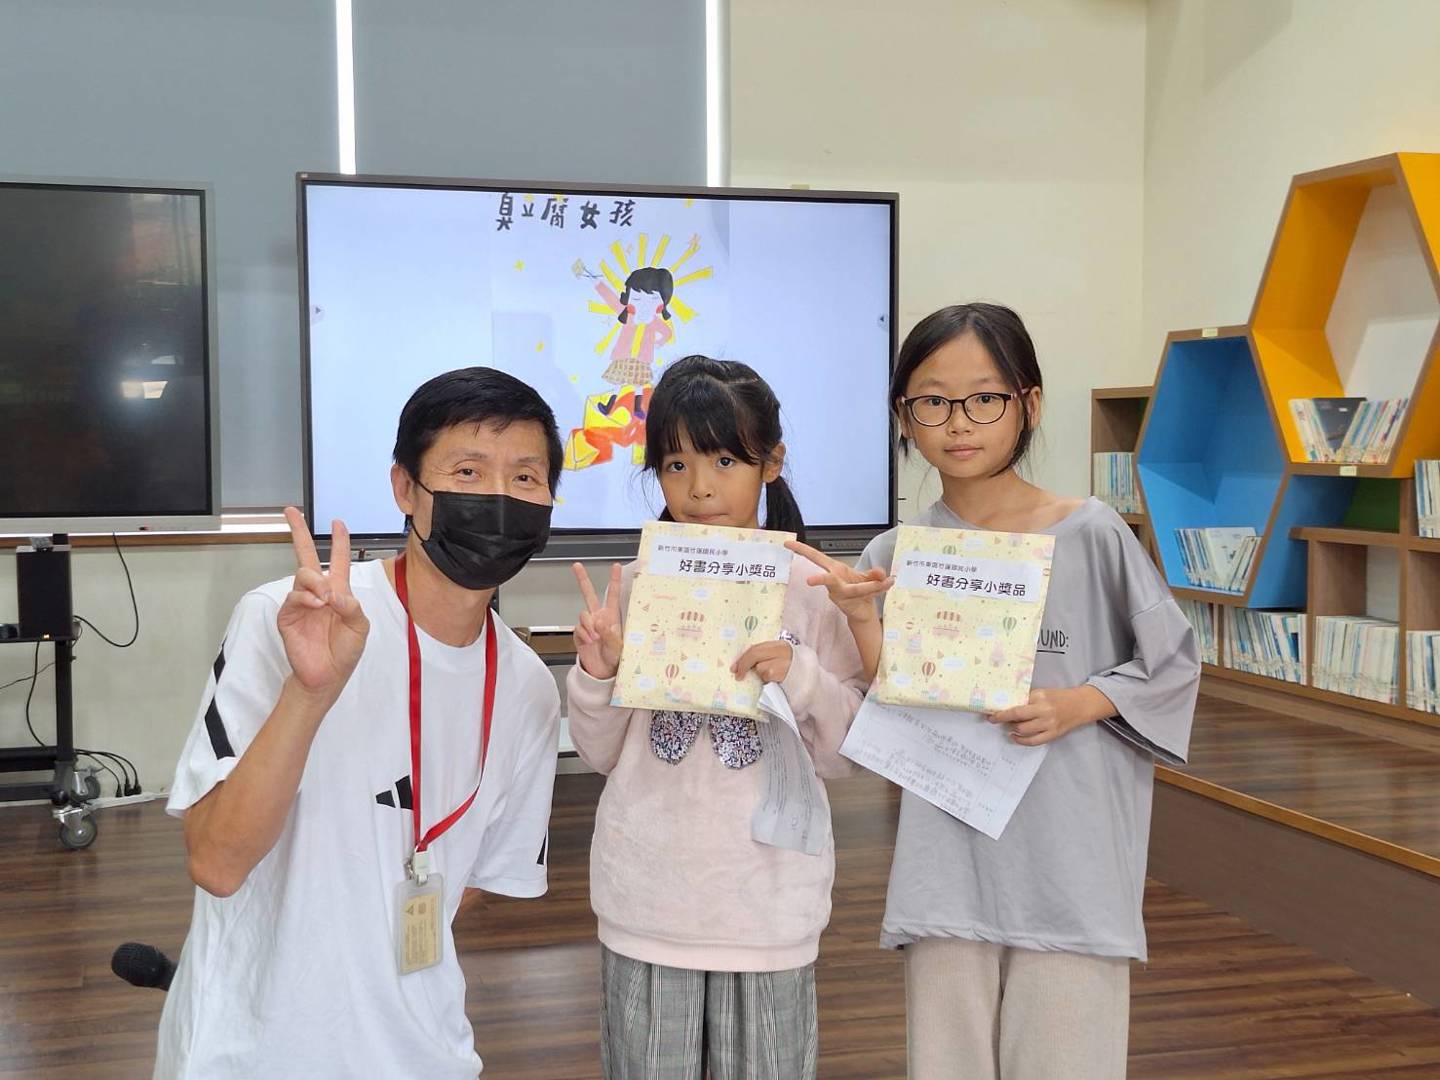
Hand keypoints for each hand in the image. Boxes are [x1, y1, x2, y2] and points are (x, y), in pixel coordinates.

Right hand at [276, 507, 369, 701]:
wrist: (327, 676)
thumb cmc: (345, 651)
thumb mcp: (360, 627)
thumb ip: (352, 607)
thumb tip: (334, 592)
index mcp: (339, 592)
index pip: (339, 560)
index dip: (340, 541)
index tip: (338, 522)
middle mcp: (318, 592)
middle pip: (307, 556)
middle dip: (298, 532)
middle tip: (291, 511)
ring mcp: (301, 602)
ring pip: (303, 574)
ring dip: (315, 582)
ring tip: (325, 599)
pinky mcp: (288, 616)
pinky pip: (293, 597)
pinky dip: (305, 598)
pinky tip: (315, 605)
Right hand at [573, 562, 623, 680]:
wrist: (602, 671)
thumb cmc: (615, 657)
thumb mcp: (618, 646)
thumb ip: (609, 634)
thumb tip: (599, 621)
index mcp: (612, 616)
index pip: (613, 595)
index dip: (614, 580)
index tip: (616, 566)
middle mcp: (599, 617)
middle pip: (588, 594)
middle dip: (582, 579)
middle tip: (576, 566)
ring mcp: (588, 624)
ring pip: (583, 615)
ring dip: (589, 627)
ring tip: (595, 639)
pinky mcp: (579, 632)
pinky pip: (578, 628)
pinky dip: (584, 635)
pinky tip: (589, 642)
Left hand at [732, 641, 792, 684]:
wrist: (807, 679)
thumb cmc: (789, 669)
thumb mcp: (777, 659)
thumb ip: (763, 657)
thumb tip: (740, 665)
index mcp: (779, 645)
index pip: (756, 647)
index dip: (742, 657)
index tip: (734, 667)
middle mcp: (782, 651)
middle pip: (755, 654)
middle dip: (743, 665)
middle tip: (738, 676)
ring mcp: (784, 661)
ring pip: (760, 668)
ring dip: (760, 674)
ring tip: (768, 676)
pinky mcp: (783, 674)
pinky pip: (767, 677)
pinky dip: (766, 680)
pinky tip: (773, 680)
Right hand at [785, 540, 893, 621]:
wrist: (862, 610)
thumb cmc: (859, 589)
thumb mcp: (867, 576)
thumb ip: (874, 573)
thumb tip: (881, 572)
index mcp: (835, 569)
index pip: (815, 557)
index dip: (801, 550)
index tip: (788, 544)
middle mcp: (835, 581)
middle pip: (826, 578)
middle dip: (820, 579)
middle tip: (809, 581)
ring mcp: (840, 595)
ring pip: (852, 590)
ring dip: (868, 586)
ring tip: (885, 581)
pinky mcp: (849, 604)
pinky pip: (863, 597)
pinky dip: (877, 589)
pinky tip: (888, 583)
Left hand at [989, 686, 1114, 745]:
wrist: (1081, 705)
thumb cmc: (1059, 697)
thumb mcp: (1042, 693)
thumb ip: (1027, 698)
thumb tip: (1007, 705)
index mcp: (1040, 698)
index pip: (1017, 706)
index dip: (1002, 712)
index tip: (992, 714)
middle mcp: (1044, 712)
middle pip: (1018, 719)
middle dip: (1003, 720)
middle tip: (995, 720)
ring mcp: (1049, 725)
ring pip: (1024, 730)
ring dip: (1012, 729)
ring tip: (1008, 725)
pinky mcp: (1053, 734)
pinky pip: (1034, 741)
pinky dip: (1021, 740)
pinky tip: (1015, 736)